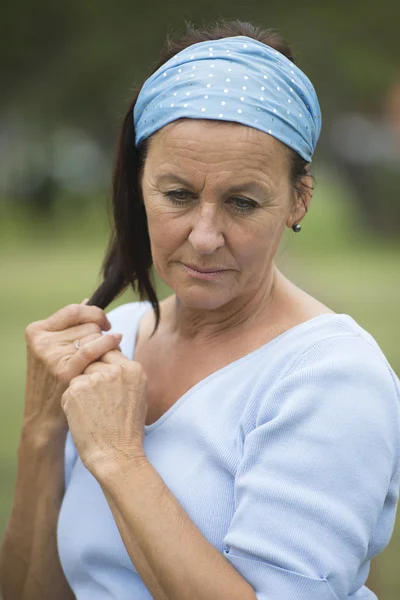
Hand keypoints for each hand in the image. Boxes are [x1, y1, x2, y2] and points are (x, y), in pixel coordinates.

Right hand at [23, 299, 122, 435]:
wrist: (45, 418)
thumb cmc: (56, 381)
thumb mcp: (54, 350)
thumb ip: (70, 326)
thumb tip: (88, 300)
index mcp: (36, 331)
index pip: (74, 311)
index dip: (94, 313)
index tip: (105, 323)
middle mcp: (42, 341)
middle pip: (87, 324)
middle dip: (101, 334)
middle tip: (105, 348)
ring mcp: (51, 355)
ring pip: (94, 335)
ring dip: (106, 344)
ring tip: (105, 359)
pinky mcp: (64, 370)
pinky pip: (93, 347)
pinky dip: (108, 343)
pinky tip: (117, 341)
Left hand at [60, 349, 147, 475]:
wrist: (116, 455)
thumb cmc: (127, 430)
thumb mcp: (138, 395)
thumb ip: (124, 375)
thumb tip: (108, 358)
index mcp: (134, 369)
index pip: (110, 352)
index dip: (103, 367)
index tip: (102, 383)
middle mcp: (116, 369)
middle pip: (93, 360)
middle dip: (91, 375)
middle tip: (97, 401)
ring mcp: (96, 378)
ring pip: (80, 374)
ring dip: (81, 389)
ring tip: (92, 411)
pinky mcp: (76, 389)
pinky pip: (69, 389)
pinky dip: (71, 402)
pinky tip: (83, 417)